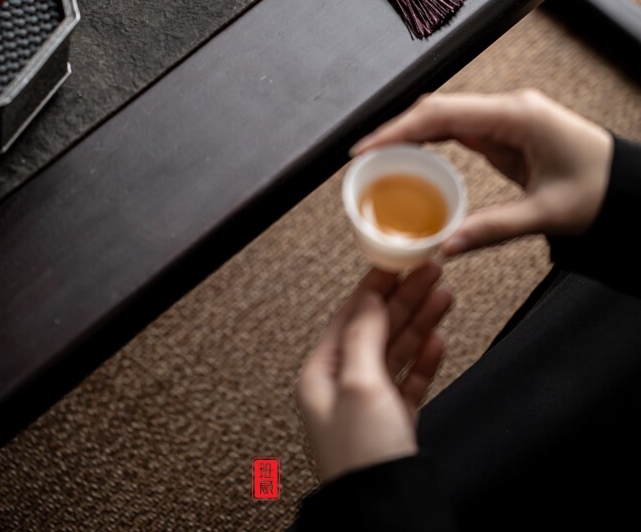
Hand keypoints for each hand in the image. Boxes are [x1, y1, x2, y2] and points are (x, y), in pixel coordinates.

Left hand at [296, 261, 451, 483]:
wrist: (386, 514)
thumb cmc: (362, 455)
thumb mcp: (359, 382)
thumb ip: (364, 335)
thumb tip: (368, 298)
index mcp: (321, 372)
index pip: (351, 314)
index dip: (377, 285)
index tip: (399, 259)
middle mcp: (342, 385)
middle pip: (378, 328)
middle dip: (406, 298)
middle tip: (431, 270)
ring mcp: (369, 404)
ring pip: (398, 350)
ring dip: (421, 321)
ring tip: (444, 294)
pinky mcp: (393, 423)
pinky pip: (410, 379)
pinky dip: (425, 357)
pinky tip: (439, 338)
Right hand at [352, 89, 612, 255]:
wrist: (633, 187)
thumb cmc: (603, 192)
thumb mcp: (546, 214)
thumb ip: (491, 229)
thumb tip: (443, 246)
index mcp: (517, 115)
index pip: (442, 115)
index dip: (397, 128)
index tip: (365, 147)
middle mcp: (508, 107)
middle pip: (436, 110)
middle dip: (395, 130)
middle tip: (360, 157)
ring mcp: (505, 117)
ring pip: (444, 117)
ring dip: (409, 134)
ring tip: (375, 159)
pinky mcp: (505, 130)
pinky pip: (458, 130)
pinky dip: (430, 142)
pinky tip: (409, 157)